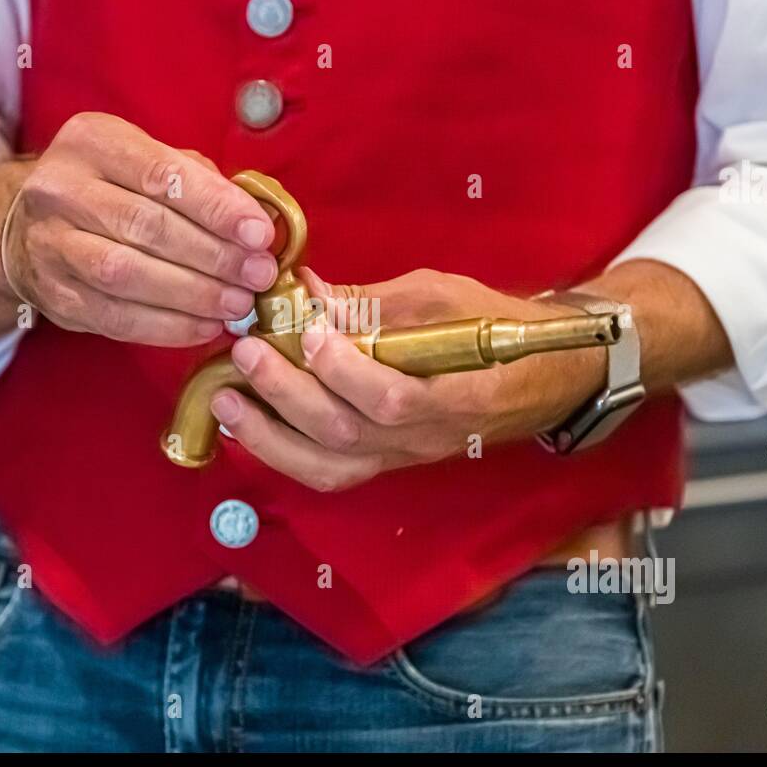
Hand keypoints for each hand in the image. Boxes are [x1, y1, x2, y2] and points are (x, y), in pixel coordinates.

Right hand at [0, 113, 278, 345]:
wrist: (30, 226)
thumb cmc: (113, 190)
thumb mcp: (148, 161)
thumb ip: (200, 182)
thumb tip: (258, 221)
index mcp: (92, 142)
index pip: (161, 174)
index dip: (216, 208)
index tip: (261, 234)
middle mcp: (61, 188)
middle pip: (146, 226)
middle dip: (213, 256)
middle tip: (258, 276)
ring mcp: (51, 244)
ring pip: (126, 274)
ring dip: (193, 295)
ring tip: (238, 304)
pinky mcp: (54, 294)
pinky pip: (115, 318)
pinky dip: (168, 327)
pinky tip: (205, 327)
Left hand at [210, 268, 605, 491]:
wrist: (539, 376)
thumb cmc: (494, 326)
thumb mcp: (444, 296)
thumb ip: (375, 301)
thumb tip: (305, 292)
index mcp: (455, 395)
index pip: (391, 400)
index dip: (342, 370)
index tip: (308, 328)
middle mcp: (424, 439)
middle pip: (346, 435)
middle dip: (286, 394)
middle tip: (248, 350)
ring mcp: (401, 457)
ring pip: (328, 468)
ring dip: (269, 436)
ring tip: (227, 397)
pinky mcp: (385, 463)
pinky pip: (329, 474)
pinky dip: (282, 452)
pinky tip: (247, 425)